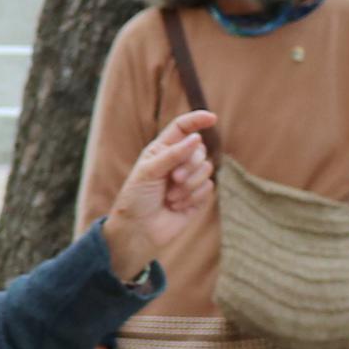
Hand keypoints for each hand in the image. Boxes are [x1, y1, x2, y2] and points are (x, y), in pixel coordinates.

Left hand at [98, 108, 218, 279]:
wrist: (137, 230)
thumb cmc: (136, 199)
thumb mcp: (149, 172)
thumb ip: (173, 154)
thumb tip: (196, 137)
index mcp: (162, 150)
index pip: (183, 128)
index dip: (197, 120)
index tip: (211, 118)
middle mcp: (178, 161)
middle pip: (199, 149)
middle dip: (189, 164)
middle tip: (173, 179)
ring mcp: (189, 178)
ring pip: (207, 168)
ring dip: (189, 183)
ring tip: (170, 197)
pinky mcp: (197, 196)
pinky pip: (208, 187)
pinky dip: (192, 197)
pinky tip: (175, 206)